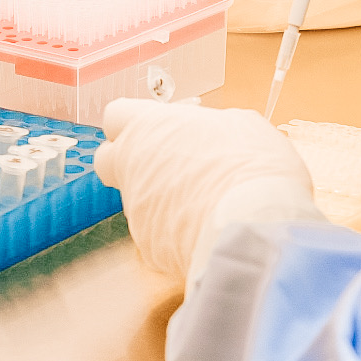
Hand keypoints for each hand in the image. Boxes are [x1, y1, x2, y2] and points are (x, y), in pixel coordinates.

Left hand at [96, 100, 319, 282]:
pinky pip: (155, 234)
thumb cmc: (251, 168)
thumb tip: (213, 136)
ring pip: (136, 201)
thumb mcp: (241, 126)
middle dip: (129, 163)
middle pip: (108, 160)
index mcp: (149, 126)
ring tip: (204, 204)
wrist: (251, 228)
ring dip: (160, 201)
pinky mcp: (146, 246)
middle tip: (166, 166)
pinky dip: (174, 232)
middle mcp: (131, 165)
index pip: (116, 115)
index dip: (134, 123)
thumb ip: (211, 127)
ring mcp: (136, 208)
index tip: (155, 130)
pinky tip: (205, 230)